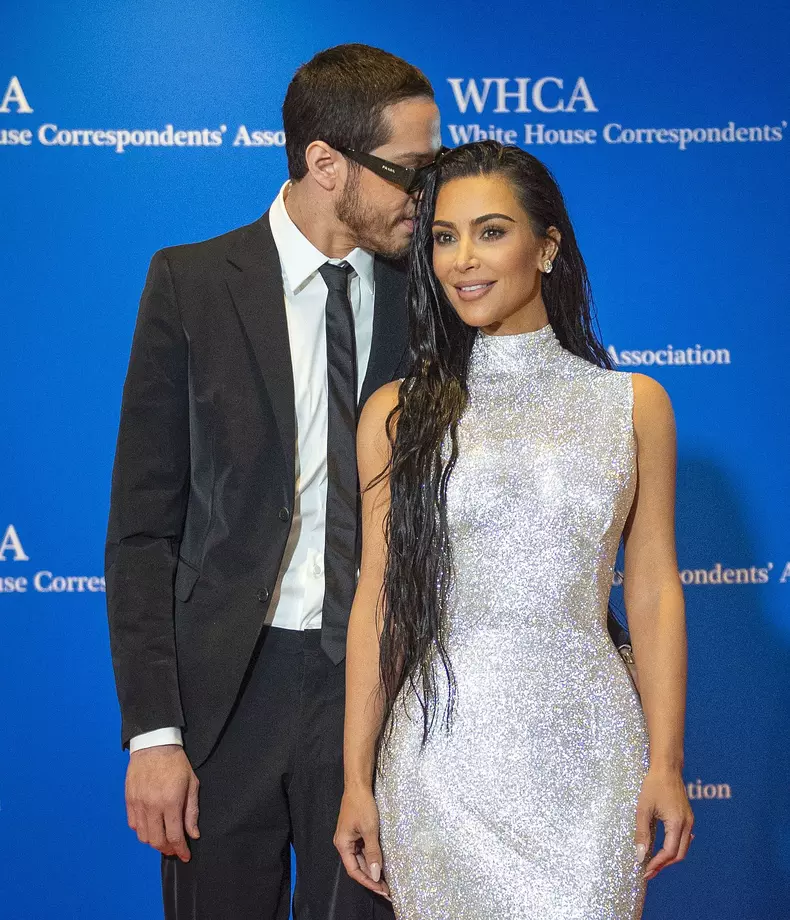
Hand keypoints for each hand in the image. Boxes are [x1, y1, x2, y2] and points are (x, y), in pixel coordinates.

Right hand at [125, 745, 199, 861]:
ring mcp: (138, 804)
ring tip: (163, 839)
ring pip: (143, 836)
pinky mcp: (129, 800)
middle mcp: (152, 806)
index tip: (185, 856)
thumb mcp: (192, 784)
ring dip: (154, 842)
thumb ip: (192, 811)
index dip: (180, 850)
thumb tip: (194, 834)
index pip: (174, 836)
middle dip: (167, 849)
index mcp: (171, 802)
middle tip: (174, 849)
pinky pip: (133, 825)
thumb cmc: (177, 763)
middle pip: (157, 841)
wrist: (154, 744)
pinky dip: (142, 831)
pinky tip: (151, 827)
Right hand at [334, 786, 390, 900]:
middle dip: (371, 878)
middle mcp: (344, 843)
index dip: (368, 882)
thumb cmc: (362, 805)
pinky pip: (363, 849)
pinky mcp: (355, 832)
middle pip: (357, 866)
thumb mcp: (370, 830)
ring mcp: (349, 838)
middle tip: (387, 889)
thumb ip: (372, 853)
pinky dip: (372, 857)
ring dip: (372, 869)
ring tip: (386, 880)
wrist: (358, 785)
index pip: (354, 871)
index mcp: (343, 845)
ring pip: (361, 859)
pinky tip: (381, 863)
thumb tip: (375, 874)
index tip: (382, 890)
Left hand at [635, 766, 693, 881]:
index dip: (657, 864)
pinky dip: (673, 848)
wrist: (667, 768)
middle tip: (648, 871)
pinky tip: (663, 850)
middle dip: (663, 865)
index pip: (669, 852)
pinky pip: (683, 839)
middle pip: (678, 854)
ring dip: (668, 858)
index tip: (645, 871)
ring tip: (653, 863)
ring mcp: (689, 821)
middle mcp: (687, 824)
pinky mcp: (687, 817)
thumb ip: (642, 833)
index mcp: (677, 823)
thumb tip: (639, 855)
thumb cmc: (653, 785)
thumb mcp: (643, 809)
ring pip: (682, 848)